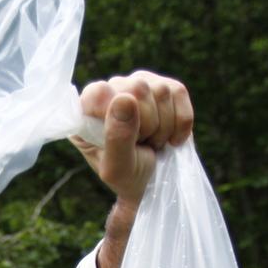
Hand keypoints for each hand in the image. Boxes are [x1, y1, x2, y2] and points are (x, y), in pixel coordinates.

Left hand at [70, 71, 195, 210]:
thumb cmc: (127, 176)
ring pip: (161, 90)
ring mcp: (139, 83)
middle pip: (137, 88)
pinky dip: (181, 122)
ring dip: (163, 127)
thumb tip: (125, 98)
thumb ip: (117, 136)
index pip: (100, 92)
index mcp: (87, 109)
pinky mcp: (165, 86)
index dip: (118, 116)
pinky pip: (178, 93)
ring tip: (152, 142)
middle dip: (147, 126)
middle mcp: (111, 89)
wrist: (153, 184)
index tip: (127, 140)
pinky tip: (171, 137)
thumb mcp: (118, 168)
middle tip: (141, 145)